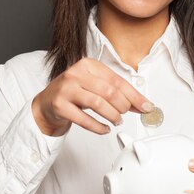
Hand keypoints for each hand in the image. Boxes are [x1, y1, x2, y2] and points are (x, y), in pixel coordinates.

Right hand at [31, 58, 153, 135]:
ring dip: (112, 116)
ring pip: (98, 103)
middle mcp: (76, 73)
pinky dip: (98, 127)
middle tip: (124, 114)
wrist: (46, 103)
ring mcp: (66, 88)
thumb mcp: (96, 87)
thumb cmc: (75, 93)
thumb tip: (143, 104)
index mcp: (89, 64)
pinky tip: (104, 129)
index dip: (135, 96)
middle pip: (109, 91)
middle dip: (123, 106)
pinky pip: (84, 119)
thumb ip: (118, 93)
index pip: (118, 80)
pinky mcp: (59, 105)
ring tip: (116, 121)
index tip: (146, 107)